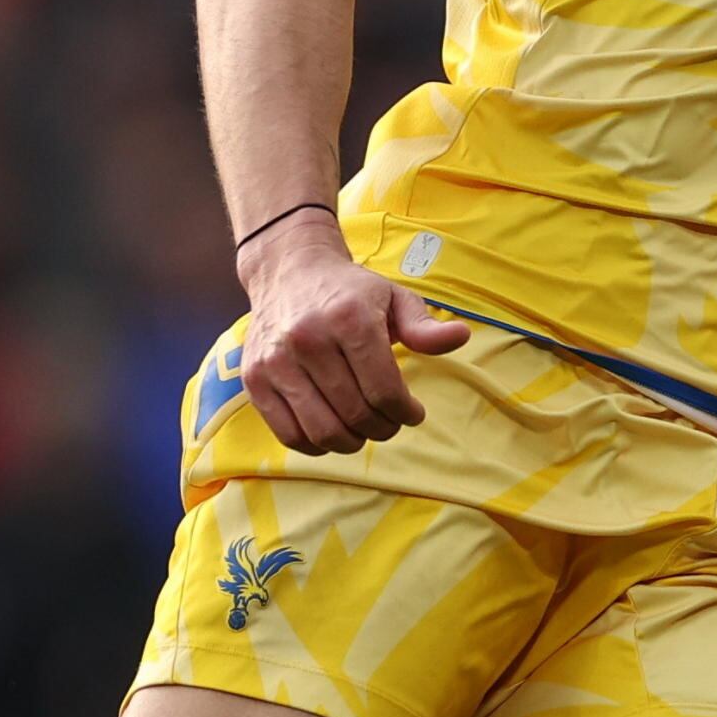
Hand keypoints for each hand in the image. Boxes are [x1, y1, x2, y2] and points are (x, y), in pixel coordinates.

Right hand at [235, 216, 469, 452]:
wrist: (287, 272)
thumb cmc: (350, 291)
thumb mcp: (394, 298)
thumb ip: (424, 326)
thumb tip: (460, 337)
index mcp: (349, 319)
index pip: (384, 389)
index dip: (406, 412)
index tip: (414, 413)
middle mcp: (308, 340)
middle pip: (355, 413)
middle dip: (383, 428)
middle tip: (390, 423)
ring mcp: (276, 362)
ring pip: (322, 430)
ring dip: (352, 441)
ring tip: (364, 429)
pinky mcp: (255, 380)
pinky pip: (288, 433)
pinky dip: (316, 445)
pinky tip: (333, 431)